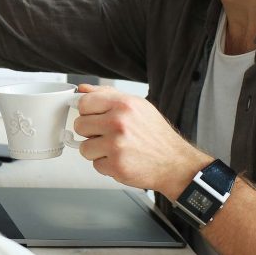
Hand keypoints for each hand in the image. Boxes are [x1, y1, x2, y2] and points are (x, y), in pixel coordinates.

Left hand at [70, 84, 209, 198]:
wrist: (175, 163)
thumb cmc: (156, 136)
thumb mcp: (137, 106)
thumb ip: (107, 95)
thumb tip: (83, 89)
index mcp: (124, 104)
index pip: (84, 102)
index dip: (87, 112)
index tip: (94, 117)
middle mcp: (119, 122)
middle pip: (80, 125)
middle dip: (91, 132)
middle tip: (108, 135)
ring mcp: (116, 144)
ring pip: (84, 147)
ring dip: (97, 151)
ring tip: (115, 149)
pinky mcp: (116, 165)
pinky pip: (95, 165)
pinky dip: (106, 165)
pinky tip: (122, 160)